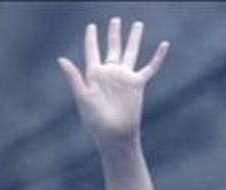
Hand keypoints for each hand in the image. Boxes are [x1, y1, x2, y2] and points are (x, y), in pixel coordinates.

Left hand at [58, 18, 168, 148]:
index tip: (92, 27)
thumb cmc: (95, 120)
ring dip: (133, 38)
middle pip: (113, 47)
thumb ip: (74, 77)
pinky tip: (164, 45)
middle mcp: (110, 72)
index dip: (91, 38)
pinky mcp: (138, 84)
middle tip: (116, 20)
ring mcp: (125, 77)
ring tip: (137, 24)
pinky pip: (150, 67)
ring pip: (131, 52)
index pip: (92, 51)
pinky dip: (157, 56)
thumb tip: (61, 59)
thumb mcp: (82, 96)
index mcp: (94, 74)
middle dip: (114, 33)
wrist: (114, 134)